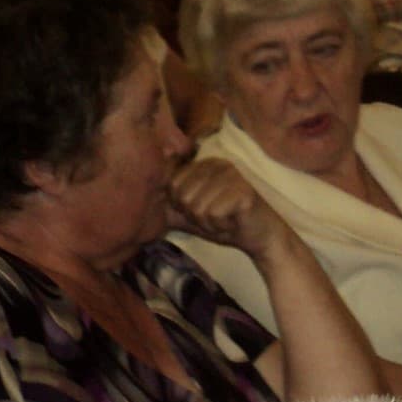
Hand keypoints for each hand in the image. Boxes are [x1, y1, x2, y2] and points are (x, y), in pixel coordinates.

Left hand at [166, 157, 291, 260]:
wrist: (259, 238)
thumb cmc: (225, 223)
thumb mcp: (192, 213)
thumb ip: (169, 204)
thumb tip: (142, 199)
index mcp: (206, 163)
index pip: (172, 185)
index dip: (183, 206)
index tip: (204, 209)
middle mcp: (219, 163)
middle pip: (183, 196)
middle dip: (195, 216)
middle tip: (217, 216)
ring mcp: (233, 175)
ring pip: (196, 206)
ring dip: (208, 223)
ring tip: (225, 219)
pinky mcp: (243, 191)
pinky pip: (212, 214)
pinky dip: (220, 226)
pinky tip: (234, 222)